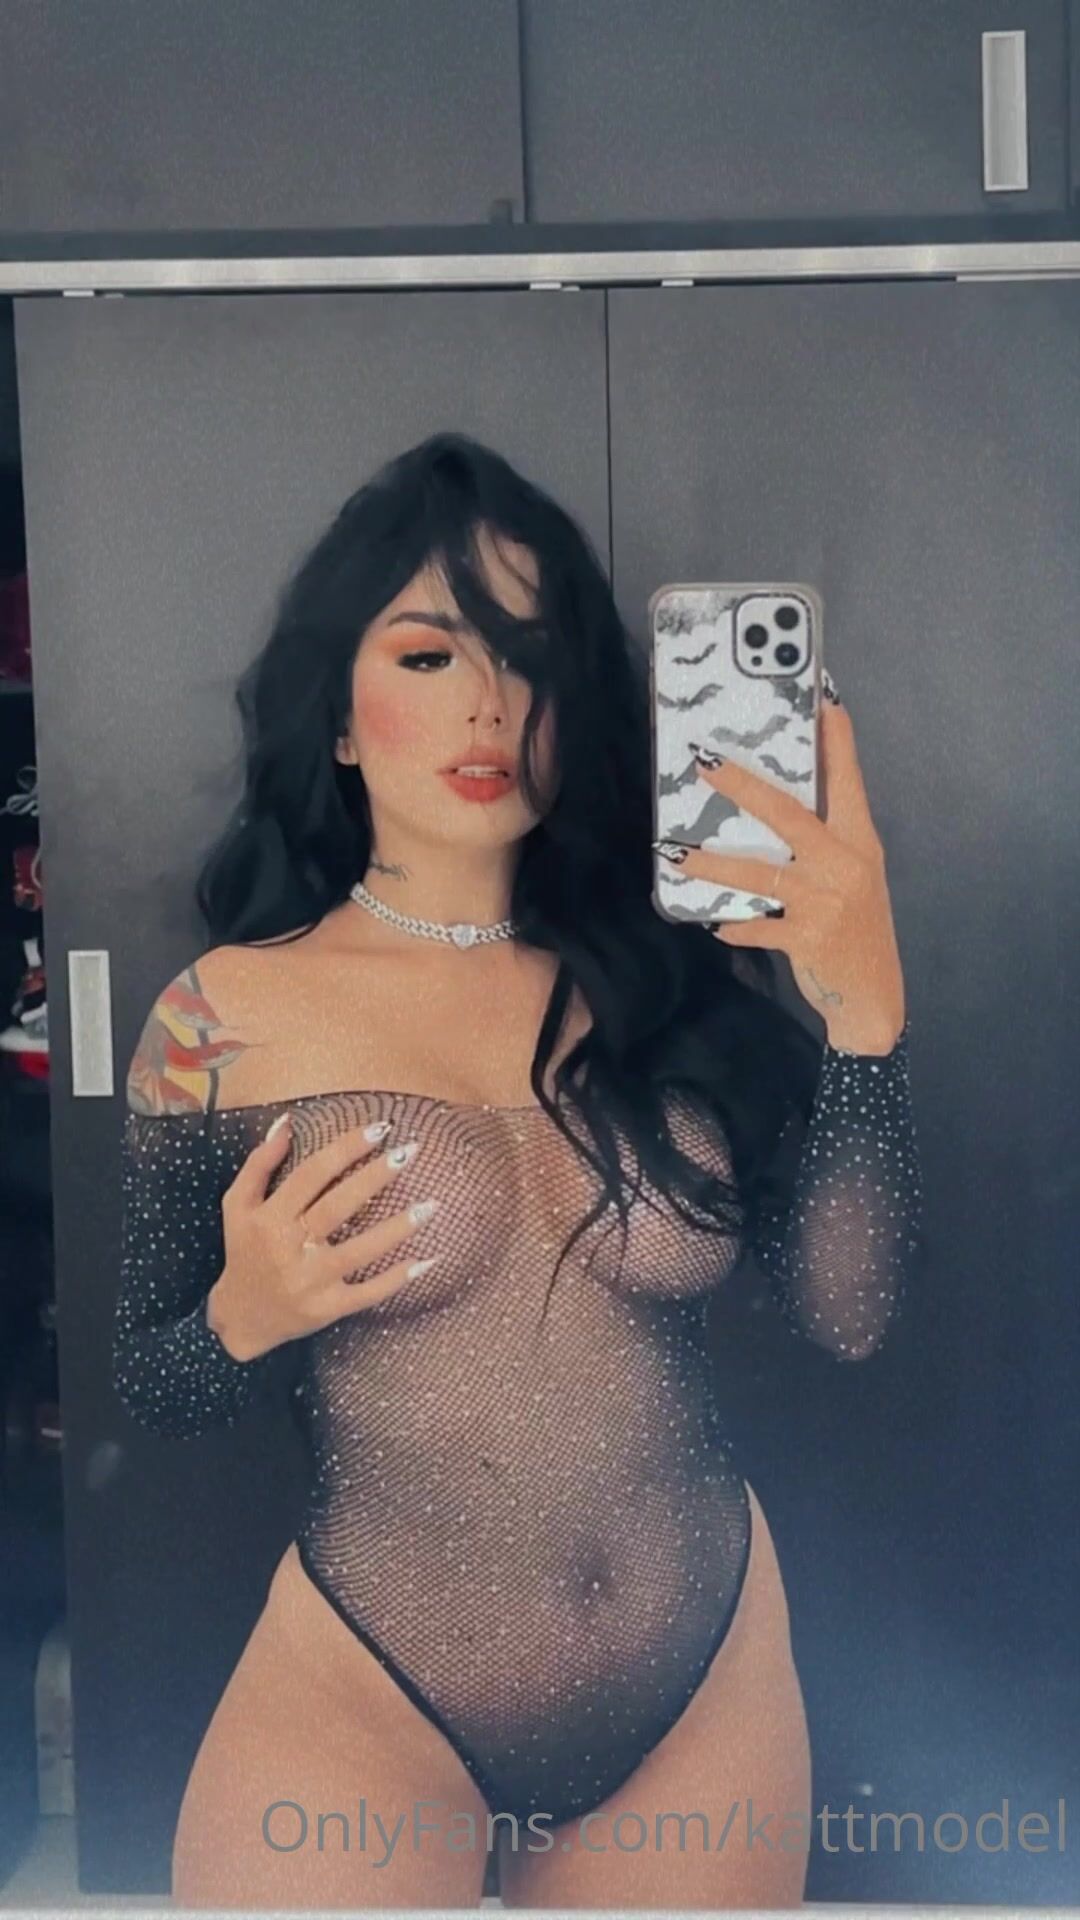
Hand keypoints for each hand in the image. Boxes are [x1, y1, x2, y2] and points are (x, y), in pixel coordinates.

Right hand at [207, 1118, 438, 1359]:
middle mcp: (289, 1248)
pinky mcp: (327, 1309)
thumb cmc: (245, 1251)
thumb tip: (287, 1123)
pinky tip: (426, 1260)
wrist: (241, 1316)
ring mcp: (310, 1281)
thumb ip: (259, 1163)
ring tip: (431, 1204)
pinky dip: (396, 1279)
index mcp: (269, 1218)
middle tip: (409, 1152)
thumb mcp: (238, 1205)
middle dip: (375, 1177)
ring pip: (359, 1251)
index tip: (379, 1129)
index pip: (311, 1175)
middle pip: (337, 1207)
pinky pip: (367, 1293)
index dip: (345, 1149)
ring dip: (397, 1228)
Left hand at [656, 686, 904, 1053]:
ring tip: (676, 854)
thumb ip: (823, 843)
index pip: (849, 780)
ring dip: (712, 864)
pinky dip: (734, 925)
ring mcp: (826, 901)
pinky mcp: (806, 937)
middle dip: (743, 786)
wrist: (873, 997)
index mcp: (860, 841)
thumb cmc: (857, 929)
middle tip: (705, 763)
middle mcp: (845, 864)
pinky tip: (714, 923)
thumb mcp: (853, 876)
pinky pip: (756, 926)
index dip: (836, 739)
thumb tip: (774, 808)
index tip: (823, 696)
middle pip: (789, 814)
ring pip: (759, 873)